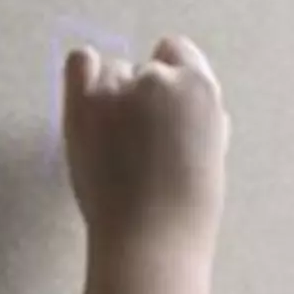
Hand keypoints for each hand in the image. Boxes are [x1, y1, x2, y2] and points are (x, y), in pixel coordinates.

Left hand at [61, 35, 229, 250]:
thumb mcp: (212, 150)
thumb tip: (185, 96)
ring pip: (113, 72)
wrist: (150, 241)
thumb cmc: (186, 208)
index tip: (164, 109)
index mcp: (201, 88)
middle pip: (146, 68)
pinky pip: (81, 62)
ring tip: (116, 142)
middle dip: (143, 95)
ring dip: (112, 94)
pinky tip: (89, 100)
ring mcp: (119, 90)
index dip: (172, 80)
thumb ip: (199, 114)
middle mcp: (160, 79)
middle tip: (141, 141)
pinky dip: (85, 74)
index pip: (180, 53)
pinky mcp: (83, 105)